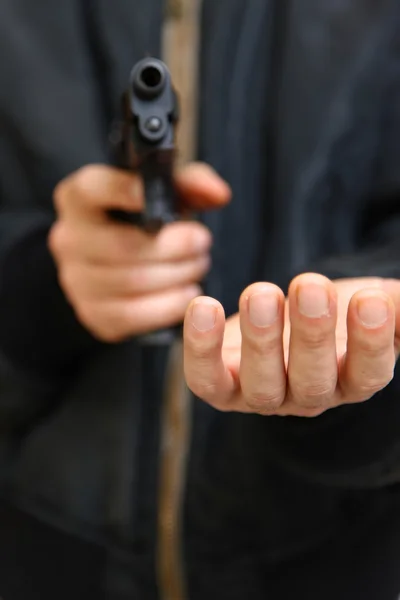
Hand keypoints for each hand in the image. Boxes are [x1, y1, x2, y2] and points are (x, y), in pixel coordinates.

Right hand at [48, 163, 229, 341]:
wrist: (121, 265)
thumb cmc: (144, 222)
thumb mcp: (165, 194)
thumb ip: (190, 184)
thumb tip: (218, 194)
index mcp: (78, 198)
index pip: (93, 189)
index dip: (127, 192)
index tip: (163, 203)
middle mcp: (68, 239)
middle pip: (123, 245)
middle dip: (175, 246)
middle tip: (202, 242)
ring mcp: (76, 281)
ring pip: (133, 282)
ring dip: (179, 274)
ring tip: (198, 265)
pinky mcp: (93, 315)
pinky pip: (136, 314)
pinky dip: (170, 305)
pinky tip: (187, 293)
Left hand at [184, 274, 399, 416]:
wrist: (292, 313)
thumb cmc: (339, 309)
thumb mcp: (376, 304)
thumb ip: (396, 307)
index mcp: (353, 379)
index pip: (368, 373)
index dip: (370, 342)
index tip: (370, 300)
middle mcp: (310, 396)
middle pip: (313, 383)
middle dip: (312, 335)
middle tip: (310, 286)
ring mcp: (264, 396)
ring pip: (262, 386)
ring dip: (261, 341)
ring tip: (262, 293)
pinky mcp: (222, 387)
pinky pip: (207, 379)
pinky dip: (201, 349)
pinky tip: (203, 306)